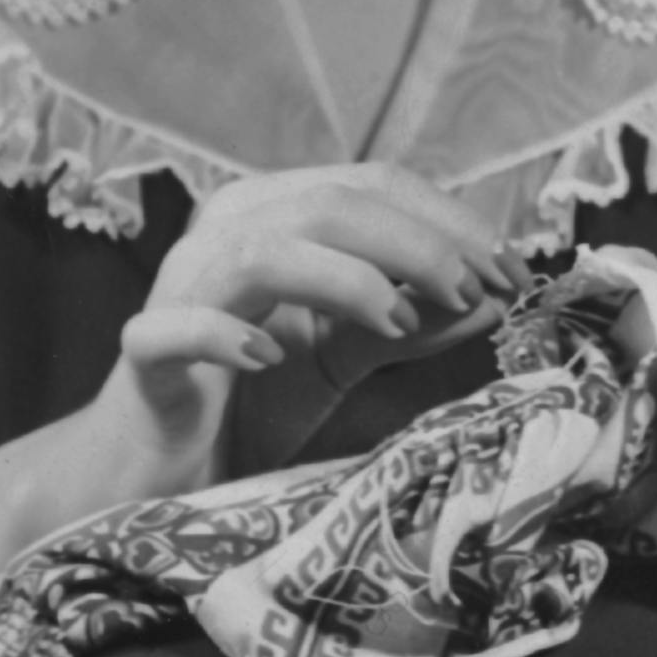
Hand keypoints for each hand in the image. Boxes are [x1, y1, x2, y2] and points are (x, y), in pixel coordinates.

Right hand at [101, 162, 519, 491]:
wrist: (157, 470)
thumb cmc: (254, 401)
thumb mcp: (349, 358)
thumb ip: (416, 323)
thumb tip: (496, 297)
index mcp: (276, 216)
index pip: (374, 186)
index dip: (451, 221)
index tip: (513, 270)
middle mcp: (223, 234)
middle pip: (330, 204)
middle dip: (421, 245)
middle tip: (478, 293)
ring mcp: (177, 289)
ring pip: (261, 247)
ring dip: (348, 280)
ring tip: (403, 325)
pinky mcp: (142, 353)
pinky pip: (179, 325)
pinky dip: (230, 333)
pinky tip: (273, 357)